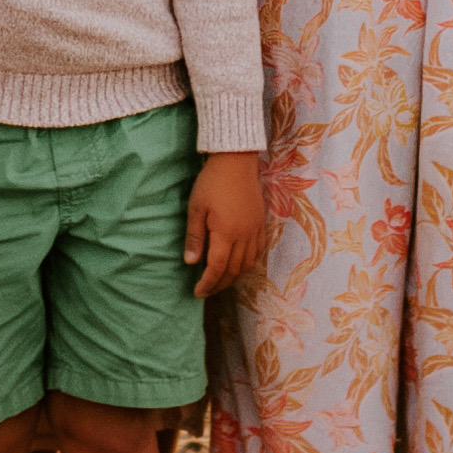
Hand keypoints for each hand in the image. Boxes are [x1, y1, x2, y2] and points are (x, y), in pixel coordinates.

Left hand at [183, 151, 268, 296]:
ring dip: (234, 276)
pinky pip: (259, 251)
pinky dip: (249, 262)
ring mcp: (255, 230)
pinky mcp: (261, 223)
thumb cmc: (212, 182)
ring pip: (248, 263)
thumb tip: (191, 263)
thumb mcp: (196, 208)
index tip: (197, 292)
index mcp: (226, 233)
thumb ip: (194, 237)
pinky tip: (240, 263)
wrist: (236, 161)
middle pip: (234, 270)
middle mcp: (244, 235)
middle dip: (220, 284)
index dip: (207, 283)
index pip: (217, 268)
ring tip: (221, 279)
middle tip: (207, 290)